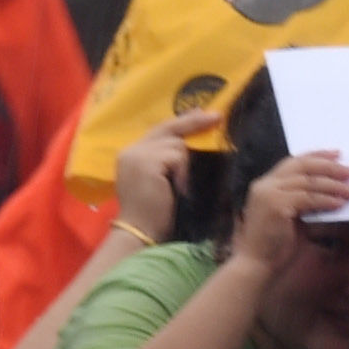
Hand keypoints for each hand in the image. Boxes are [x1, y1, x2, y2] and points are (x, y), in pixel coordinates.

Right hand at [110, 108, 219, 245]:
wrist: (140, 233)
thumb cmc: (153, 216)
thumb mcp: (159, 181)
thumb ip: (166, 161)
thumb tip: (191, 141)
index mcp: (131, 155)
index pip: (159, 131)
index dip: (181, 123)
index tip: (201, 114)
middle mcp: (131, 150)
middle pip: (167, 128)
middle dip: (193, 122)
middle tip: (217, 116)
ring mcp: (137, 155)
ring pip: (177, 144)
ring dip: (185, 165)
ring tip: (180, 187)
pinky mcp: (147, 162)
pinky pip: (178, 156)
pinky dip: (183, 172)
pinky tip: (179, 189)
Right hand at [229, 150, 348, 272]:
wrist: (256, 264)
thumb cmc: (274, 245)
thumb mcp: (292, 217)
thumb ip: (305, 202)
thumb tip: (334, 193)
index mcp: (266, 184)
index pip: (294, 161)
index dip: (317, 156)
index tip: (337, 154)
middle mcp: (265, 184)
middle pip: (302, 166)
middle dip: (329, 167)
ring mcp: (269, 194)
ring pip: (308, 182)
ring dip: (334, 185)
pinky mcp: (276, 206)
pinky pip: (308, 199)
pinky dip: (327, 200)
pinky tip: (340, 203)